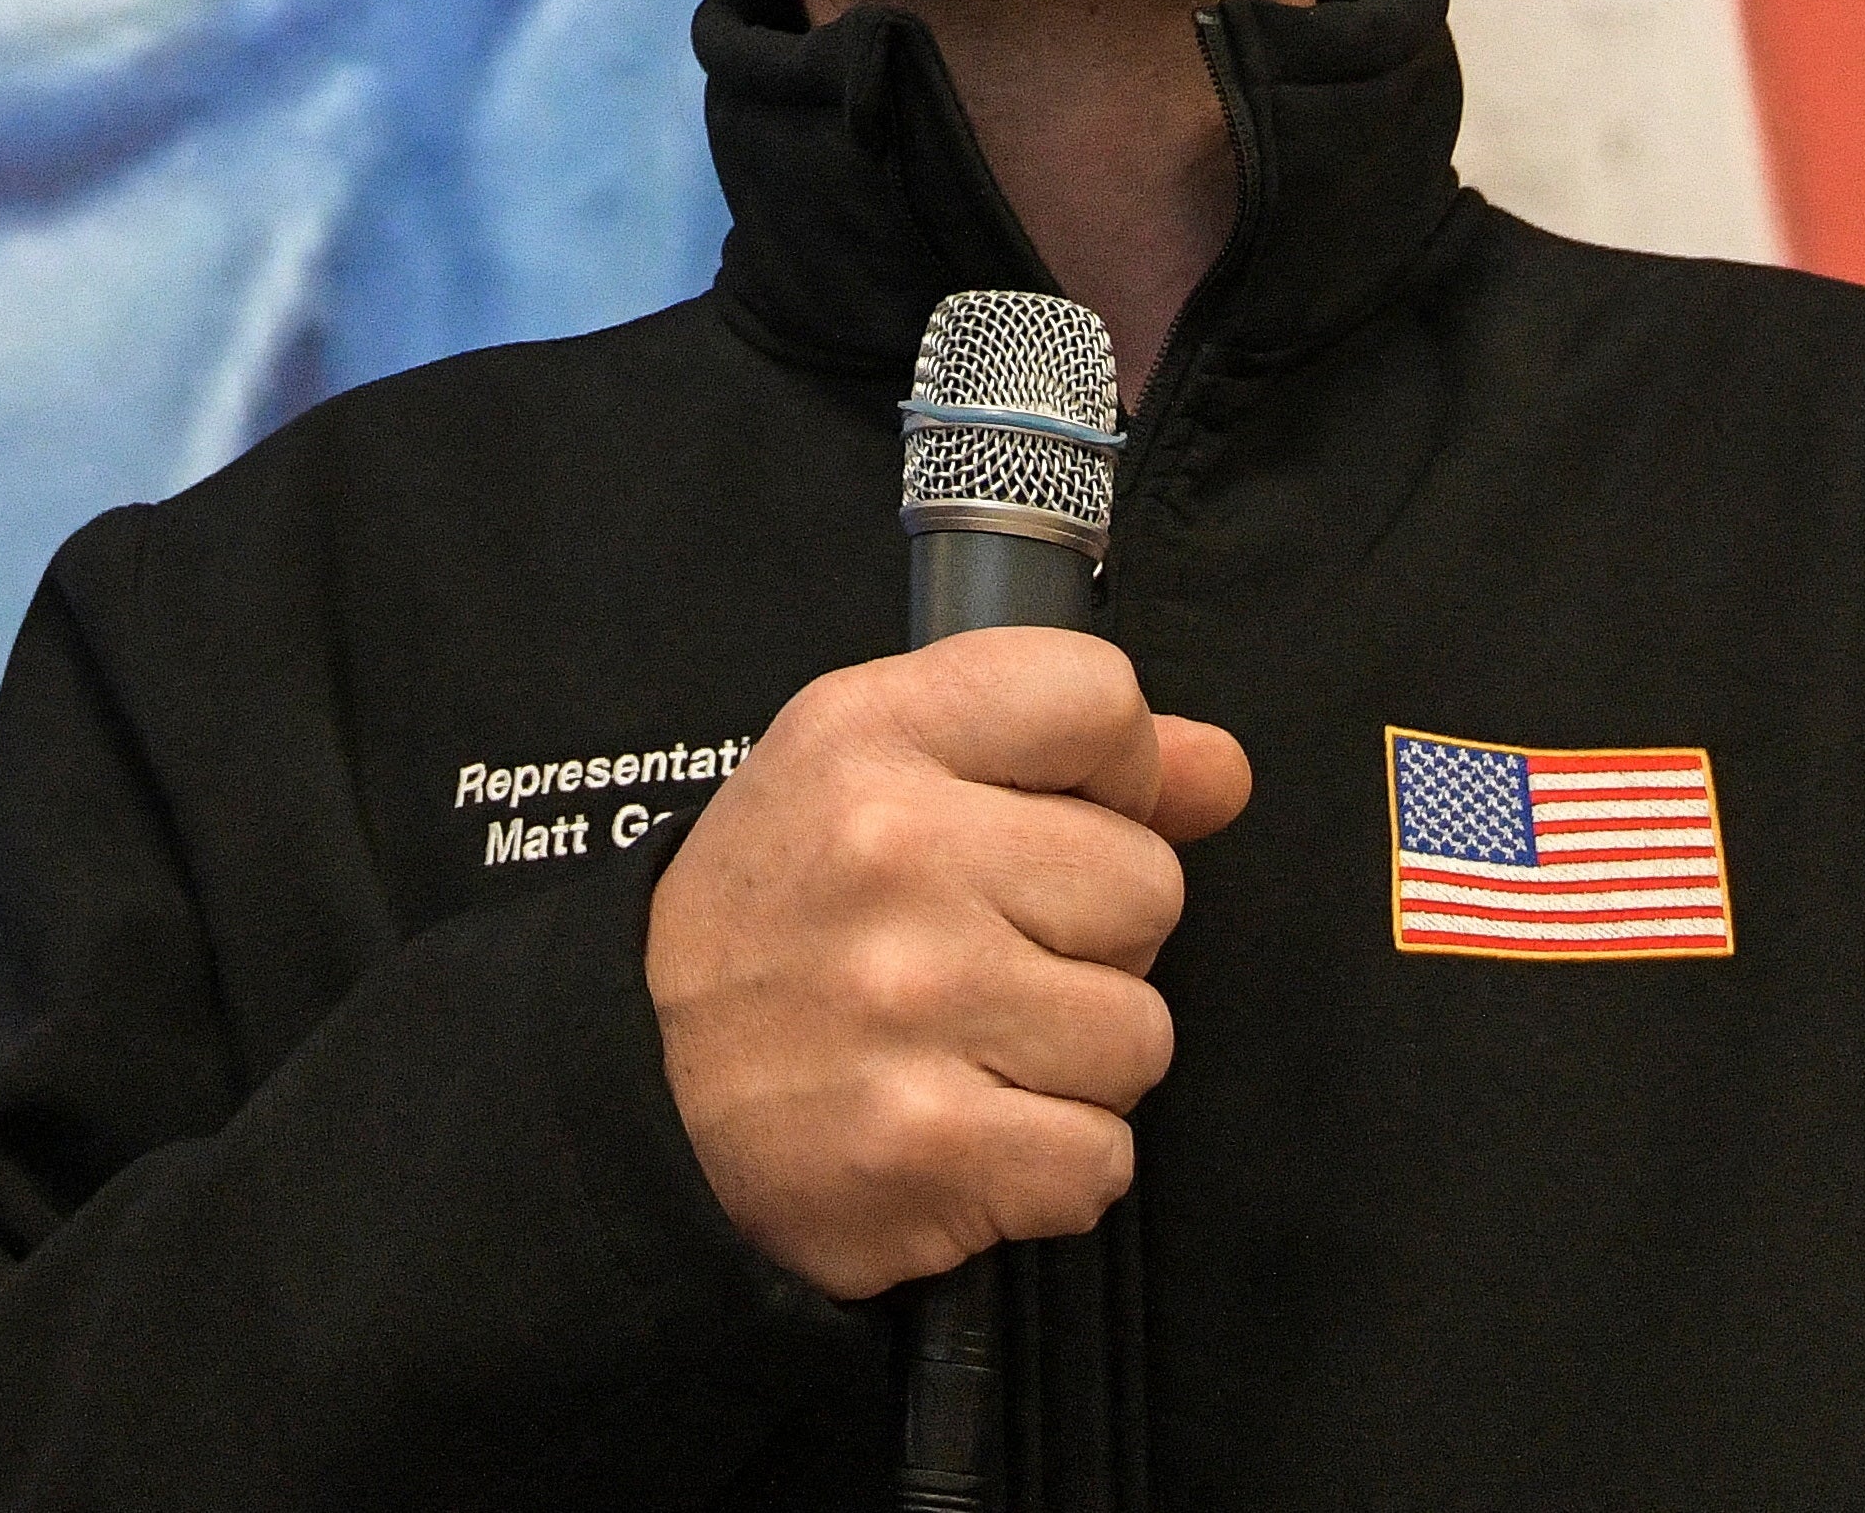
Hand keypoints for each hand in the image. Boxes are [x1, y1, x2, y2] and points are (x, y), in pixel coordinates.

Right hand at [641, 628, 1255, 1298]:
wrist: (644, 1090)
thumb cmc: (780, 920)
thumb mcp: (879, 775)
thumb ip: (1059, 753)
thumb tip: (1220, 771)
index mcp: (873, 735)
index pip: (1099, 698)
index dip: (1108, 774)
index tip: (1048, 822)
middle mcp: (891, 852)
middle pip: (1148, 884)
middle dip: (1090, 938)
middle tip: (980, 957)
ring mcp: (910, 1001)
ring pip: (1141, 1033)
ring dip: (1074, 1061)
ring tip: (967, 1047)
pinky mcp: (924, 1143)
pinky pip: (1102, 1157)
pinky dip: (1049, 1166)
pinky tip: (967, 1129)